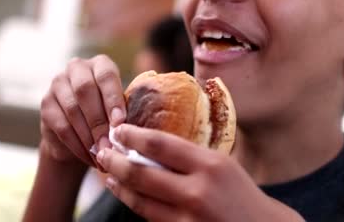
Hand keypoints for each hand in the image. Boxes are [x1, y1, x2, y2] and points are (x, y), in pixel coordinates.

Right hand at [39, 55, 125, 167]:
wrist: (79, 131)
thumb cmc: (107, 116)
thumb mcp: (119, 108)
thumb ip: (124, 112)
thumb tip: (130, 128)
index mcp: (100, 64)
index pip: (106, 75)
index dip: (113, 98)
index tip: (119, 122)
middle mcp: (77, 68)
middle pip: (85, 91)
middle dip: (99, 121)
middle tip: (109, 144)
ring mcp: (58, 84)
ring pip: (72, 110)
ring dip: (89, 137)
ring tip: (103, 154)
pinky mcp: (46, 103)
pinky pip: (62, 126)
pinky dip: (77, 145)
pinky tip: (89, 157)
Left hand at [96, 125, 303, 221]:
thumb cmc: (242, 194)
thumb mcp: (222, 165)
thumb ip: (189, 156)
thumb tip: (149, 144)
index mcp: (210, 165)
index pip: (160, 144)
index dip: (132, 136)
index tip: (118, 130)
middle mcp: (198, 191)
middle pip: (141, 172)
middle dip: (115, 161)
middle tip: (102, 152)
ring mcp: (188, 219)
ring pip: (140, 200)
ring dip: (118, 185)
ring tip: (107, 174)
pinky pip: (150, 218)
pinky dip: (134, 203)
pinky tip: (126, 194)